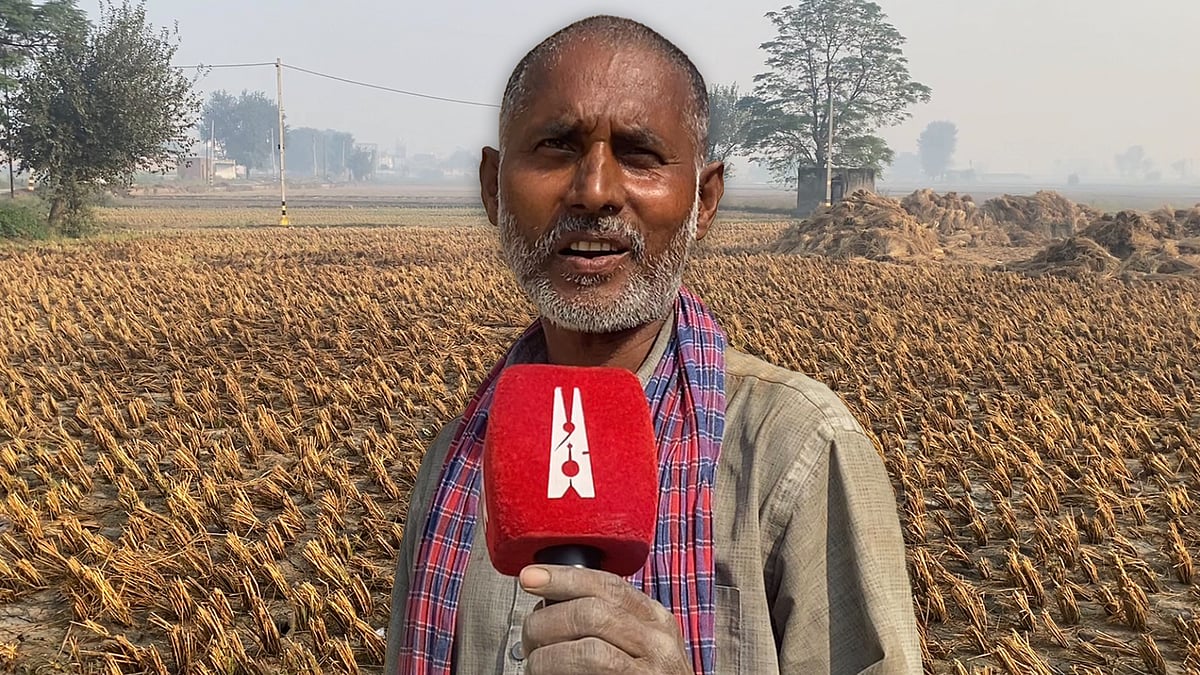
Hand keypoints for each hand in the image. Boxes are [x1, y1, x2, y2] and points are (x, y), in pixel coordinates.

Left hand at [518, 565, 693, 674]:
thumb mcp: (640, 642)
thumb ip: (608, 619)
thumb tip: (550, 603)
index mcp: (655, 618)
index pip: (606, 585)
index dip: (563, 577)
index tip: (530, 577)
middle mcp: (657, 642)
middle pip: (589, 614)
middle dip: (545, 623)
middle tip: (530, 640)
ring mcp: (649, 673)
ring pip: (586, 651)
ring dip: (547, 658)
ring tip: (536, 665)